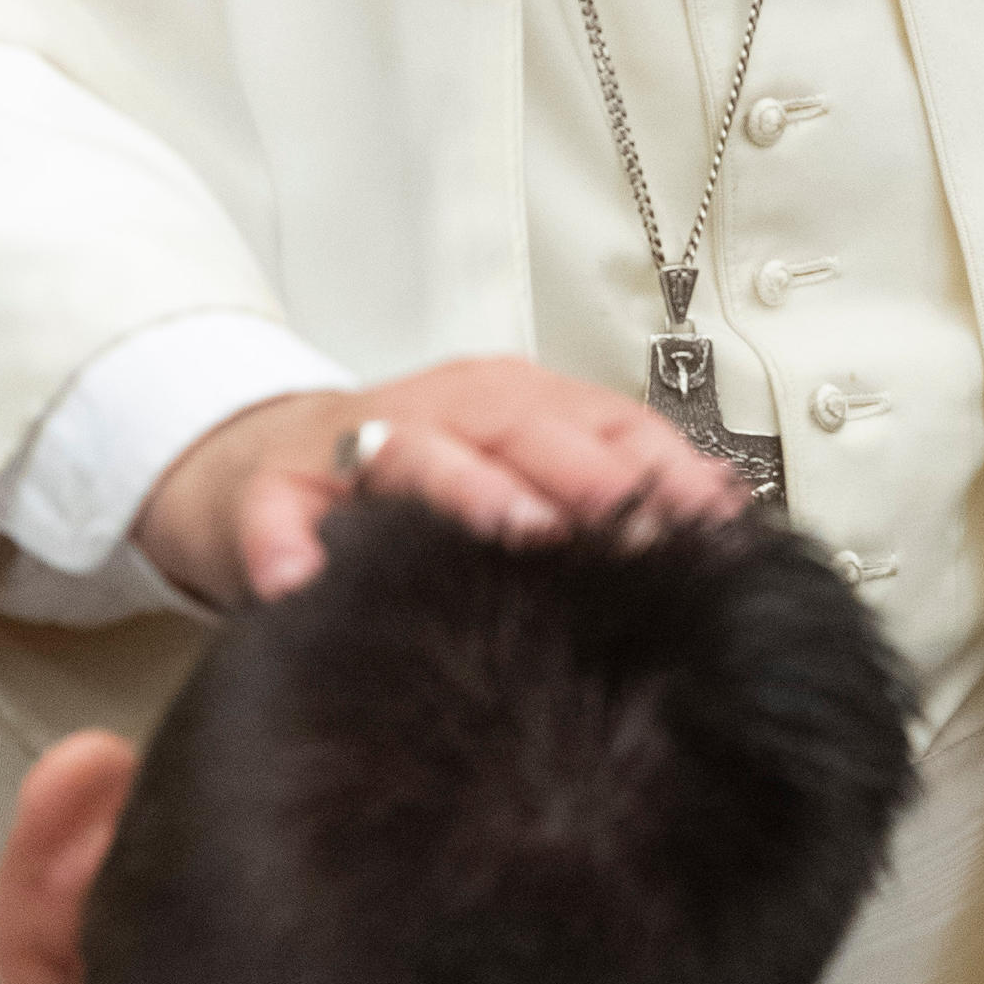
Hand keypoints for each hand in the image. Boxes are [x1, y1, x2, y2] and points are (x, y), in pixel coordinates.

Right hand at [135, 355, 745, 605]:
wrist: (257, 466)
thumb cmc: (410, 482)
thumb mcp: (516, 473)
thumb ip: (613, 489)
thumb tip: (727, 518)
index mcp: (513, 405)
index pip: (602, 421)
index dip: (661, 465)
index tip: (711, 519)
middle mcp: (442, 411)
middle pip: (519, 426)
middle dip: (581, 469)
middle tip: (628, 516)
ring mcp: (353, 444)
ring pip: (413, 451)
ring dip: (466, 485)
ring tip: (511, 527)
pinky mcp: (269, 489)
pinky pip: (274, 510)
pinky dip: (285, 539)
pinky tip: (301, 577)